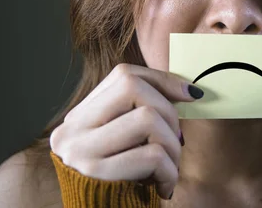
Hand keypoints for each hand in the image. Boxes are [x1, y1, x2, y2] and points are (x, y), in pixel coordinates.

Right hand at [50, 63, 202, 199]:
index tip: (190, 94)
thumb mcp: (125, 144)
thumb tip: (188, 90)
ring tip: (169, 168)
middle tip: (176, 142)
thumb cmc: (124, 184)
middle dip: (169, 112)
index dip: (162, 80)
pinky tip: (164, 186)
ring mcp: (79, 150)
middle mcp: (71, 130)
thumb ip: (139, 114)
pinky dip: (169, 171)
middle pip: (132, 87)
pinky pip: (151, 155)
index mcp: (78, 118)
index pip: (123, 75)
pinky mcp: (95, 173)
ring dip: (172, 146)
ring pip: (147, 118)